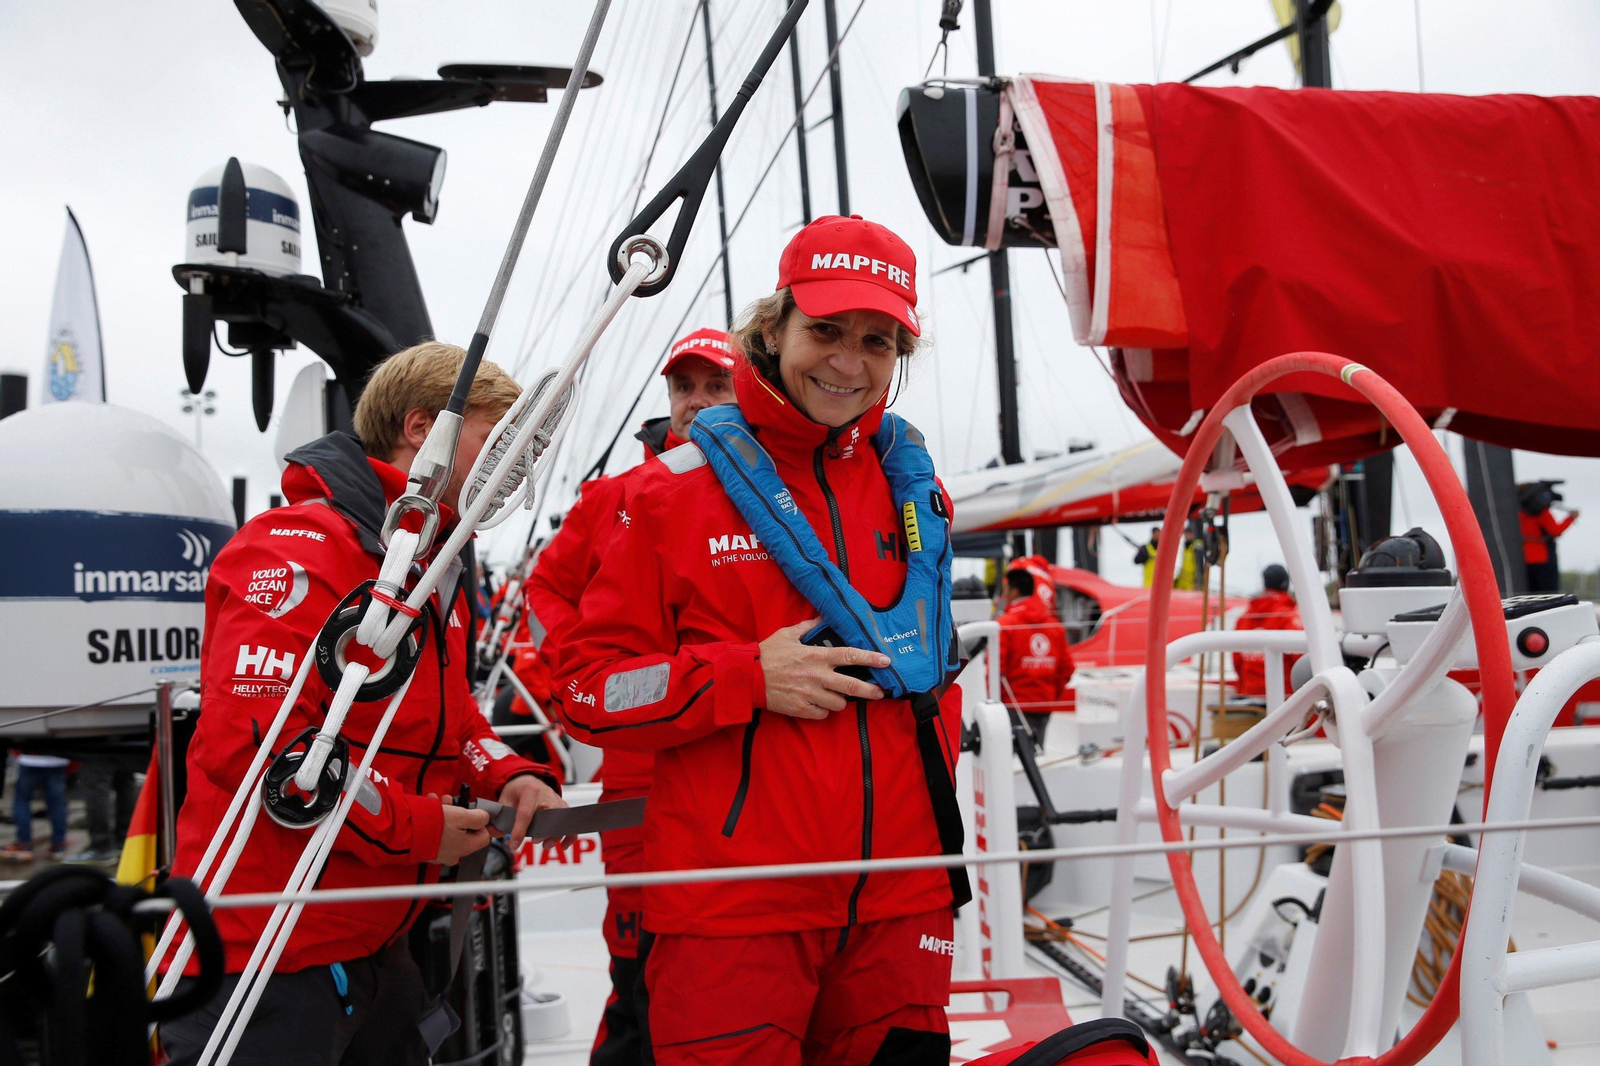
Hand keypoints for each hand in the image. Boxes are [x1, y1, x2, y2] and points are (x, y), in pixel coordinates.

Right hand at [433, 800, 490, 864]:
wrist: (403, 833)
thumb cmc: (432, 825)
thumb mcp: (461, 815)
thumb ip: (478, 818)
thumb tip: (485, 818)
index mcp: (466, 847)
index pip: (484, 836)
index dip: (480, 822)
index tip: (473, 812)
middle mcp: (454, 854)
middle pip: (465, 831)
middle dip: (458, 814)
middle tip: (451, 803)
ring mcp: (440, 853)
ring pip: (449, 830)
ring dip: (445, 814)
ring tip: (437, 802)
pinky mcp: (427, 849)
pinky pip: (436, 833)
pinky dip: (435, 821)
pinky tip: (429, 808)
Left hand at [499, 774, 570, 850]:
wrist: (528, 779)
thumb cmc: (517, 790)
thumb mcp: (504, 800)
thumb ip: (500, 817)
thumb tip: (495, 833)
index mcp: (529, 790)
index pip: (526, 813)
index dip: (519, 831)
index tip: (513, 845)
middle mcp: (546, 794)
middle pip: (548, 817)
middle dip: (542, 833)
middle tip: (533, 841)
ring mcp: (556, 800)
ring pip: (560, 821)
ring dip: (554, 836)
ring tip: (544, 845)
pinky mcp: (563, 807)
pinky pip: (569, 823)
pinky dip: (569, 835)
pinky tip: (563, 846)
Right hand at [758, 618, 888, 719]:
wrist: (746, 677)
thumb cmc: (767, 653)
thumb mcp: (787, 634)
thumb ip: (807, 626)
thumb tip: (822, 616)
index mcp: (816, 656)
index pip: (849, 656)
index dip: (870, 659)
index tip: (886, 662)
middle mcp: (816, 676)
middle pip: (851, 686)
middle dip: (870, 691)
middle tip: (881, 693)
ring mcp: (809, 694)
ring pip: (838, 704)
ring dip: (840, 701)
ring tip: (835, 696)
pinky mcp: (801, 709)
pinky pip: (822, 714)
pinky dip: (823, 710)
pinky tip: (818, 704)